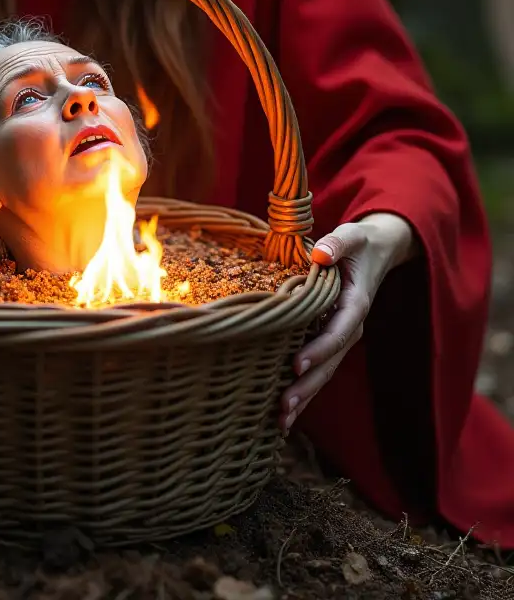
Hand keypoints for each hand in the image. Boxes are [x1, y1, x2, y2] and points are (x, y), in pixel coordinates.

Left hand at [280, 211, 417, 433]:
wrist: (376, 253)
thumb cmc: (359, 244)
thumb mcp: (353, 236)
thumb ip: (338, 242)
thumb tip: (321, 252)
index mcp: (356, 304)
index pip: (338, 331)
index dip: (318, 349)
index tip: (296, 364)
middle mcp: (350, 326)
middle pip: (329, 362)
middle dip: (308, 386)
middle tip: (283, 407)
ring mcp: (341, 336)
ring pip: (324, 372)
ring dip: (304, 396)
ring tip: (281, 421)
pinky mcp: (330, 339)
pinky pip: (318, 367)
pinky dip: (303, 388)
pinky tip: (284, 412)